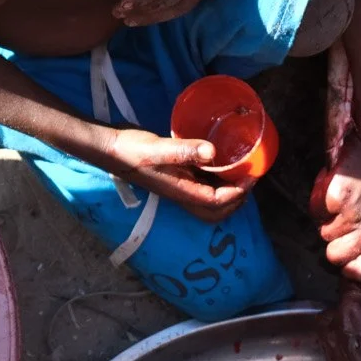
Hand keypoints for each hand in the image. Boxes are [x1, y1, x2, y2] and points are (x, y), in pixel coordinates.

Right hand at [104, 127, 249, 223]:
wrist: (109, 148)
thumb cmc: (131, 150)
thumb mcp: (158, 148)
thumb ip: (184, 150)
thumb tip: (212, 152)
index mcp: (182, 191)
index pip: (217, 201)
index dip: (238, 192)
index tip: (251, 175)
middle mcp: (182, 193)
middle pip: (215, 211)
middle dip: (236, 201)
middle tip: (249, 180)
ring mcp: (177, 187)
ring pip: (208, 201)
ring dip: (227, 193)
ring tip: (240, 173)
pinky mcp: (174, 177)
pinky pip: (200, 185)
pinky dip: (214, 180)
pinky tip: (219, 162)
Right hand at [318, 126, 360, 279]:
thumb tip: (357, 244)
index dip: (349, 267)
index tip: (345, 257)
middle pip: (335, 256)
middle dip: (332, 239)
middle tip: (338, 219)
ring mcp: (353, 216)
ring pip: (323, 230)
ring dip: (327, 214)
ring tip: (342, 192)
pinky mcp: (336, 198)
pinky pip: (316, 208)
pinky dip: (320, 194)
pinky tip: (334, 179)